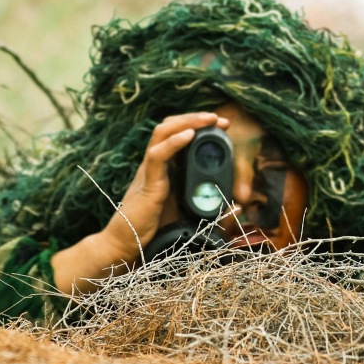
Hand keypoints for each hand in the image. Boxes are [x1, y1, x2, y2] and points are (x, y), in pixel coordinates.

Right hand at [52, 112, 226, 295]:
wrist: (126, 246)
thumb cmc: (154, 231)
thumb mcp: (191, 215)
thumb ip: (213, 210)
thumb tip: (237, 207)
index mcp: (164, 168)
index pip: (178, 135)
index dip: (198, 125)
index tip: (223, 125)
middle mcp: (156, 164)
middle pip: (170, 127)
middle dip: (195, 118)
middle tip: (220, 118)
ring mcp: (149, 171)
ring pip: (162, 133)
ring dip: (187, 122)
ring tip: (209, 119)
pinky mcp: (147, 183)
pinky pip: (158, 155)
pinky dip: (173, 142)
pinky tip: (189, 135)